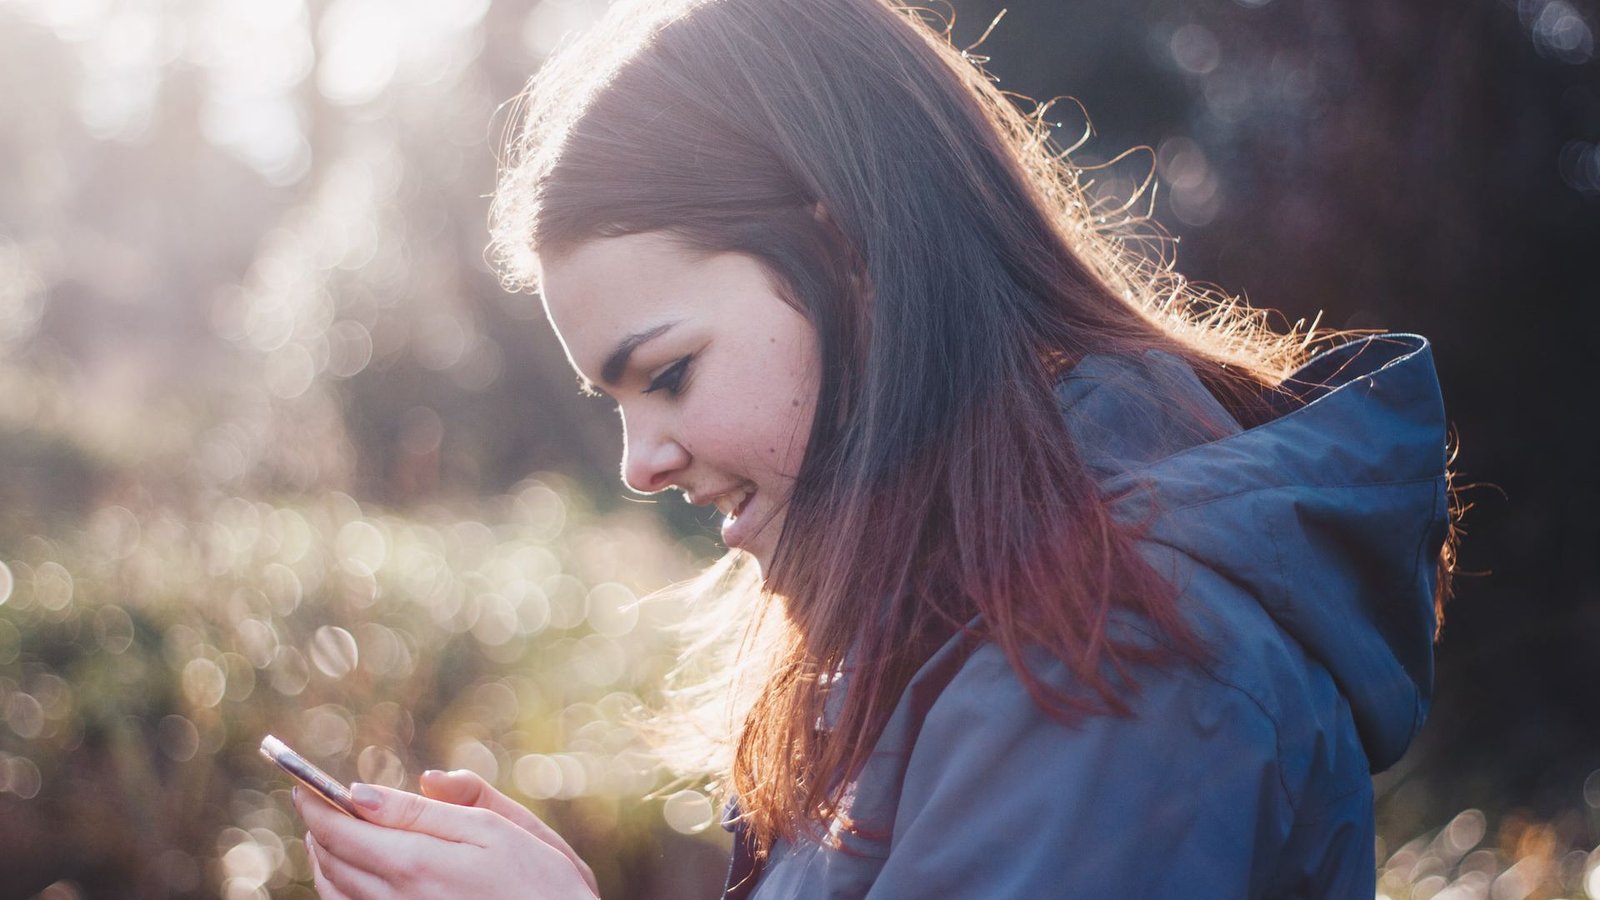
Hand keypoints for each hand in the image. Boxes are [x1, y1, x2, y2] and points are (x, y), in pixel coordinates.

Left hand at [295, 779, 598, 898]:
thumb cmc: (542, 882)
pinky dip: (339, 890)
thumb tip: (378, 788)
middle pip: (331, 861)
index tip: (303, 784)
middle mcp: (396, 899)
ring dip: (324, 859)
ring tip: (328, 835)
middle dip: (318, 828)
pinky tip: (351, 875)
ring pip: (335, 892)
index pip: (341, 829)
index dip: (317, 803)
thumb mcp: (498, 829)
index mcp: (416, 862)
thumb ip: (435, 808)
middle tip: (314, 803)